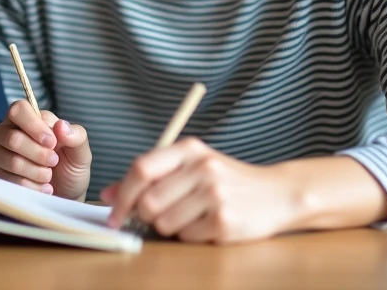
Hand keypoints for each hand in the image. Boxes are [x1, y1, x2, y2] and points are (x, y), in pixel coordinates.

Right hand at [0, 100, 91, 199]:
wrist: (63, 197)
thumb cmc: (69, 169)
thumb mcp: (80, 152)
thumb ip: (76, 135)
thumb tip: (61, 125)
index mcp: (25, 118)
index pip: (19, 109)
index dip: (35, 126)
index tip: (52, 143)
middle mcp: (4, 132)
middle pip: (14, 139)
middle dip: (40, 155)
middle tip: (54, 162)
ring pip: (12, 161)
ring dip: (37, 173)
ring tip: (48, 176)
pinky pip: (8, 181)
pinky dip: (31, 187)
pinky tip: (41, 188)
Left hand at [101, 138, 296, 243]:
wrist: (278, 193)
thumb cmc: (227, 180)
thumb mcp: (191, 167)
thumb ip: (151, 177)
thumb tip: (108, 194)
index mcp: (189, 149)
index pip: (141, 168)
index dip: (121, 194)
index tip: (113, 214)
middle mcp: (202, 168)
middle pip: (148, 202)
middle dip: (146, 216)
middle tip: (160, 216)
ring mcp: (215, 195)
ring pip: (164, 223)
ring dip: (170, 227)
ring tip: (191, 216)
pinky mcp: (225, 221)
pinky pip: (186, 237)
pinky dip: (190, 236)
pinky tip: (207, 224)